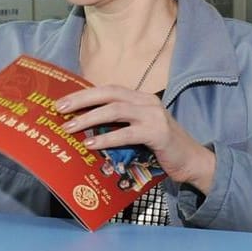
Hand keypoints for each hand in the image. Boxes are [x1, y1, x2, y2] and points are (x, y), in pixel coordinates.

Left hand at [53, 86, 215, 191]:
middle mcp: (146, 101)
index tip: (61, 101)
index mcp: (139, 98)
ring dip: (89, 118)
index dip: (84, 94)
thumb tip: (85, 128)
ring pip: (115, 110)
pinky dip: (107, 138)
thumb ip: (118, 125)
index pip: (107, 89)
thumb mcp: (137, 131)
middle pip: (108, 93)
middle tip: (59, 109)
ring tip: (70, 128)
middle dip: (81, 100)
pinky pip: (127, 133)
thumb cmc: (160, 148)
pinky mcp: (158, 133)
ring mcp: (153, 115)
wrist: (191, 161)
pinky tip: (91, 145)